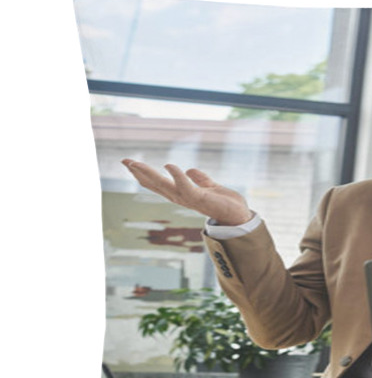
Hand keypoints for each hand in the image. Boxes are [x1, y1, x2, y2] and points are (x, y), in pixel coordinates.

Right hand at [121, 159, 251, 225]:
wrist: (240, 216)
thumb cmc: (226, 203)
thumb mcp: (210, 186)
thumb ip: (200, 179)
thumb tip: (189, 170)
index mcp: (183, 194)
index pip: (160, 184)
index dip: (145, 174)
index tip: (130, 163)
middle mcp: (183, 198)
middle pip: (157, 185)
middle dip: (140, 173)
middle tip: (124, 161)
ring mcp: (190, 200)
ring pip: (165, 186)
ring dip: (150, 175)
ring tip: (136, 164)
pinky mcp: (201, 199)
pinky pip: (186, 187)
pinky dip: (178, 177)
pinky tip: (169, 166)